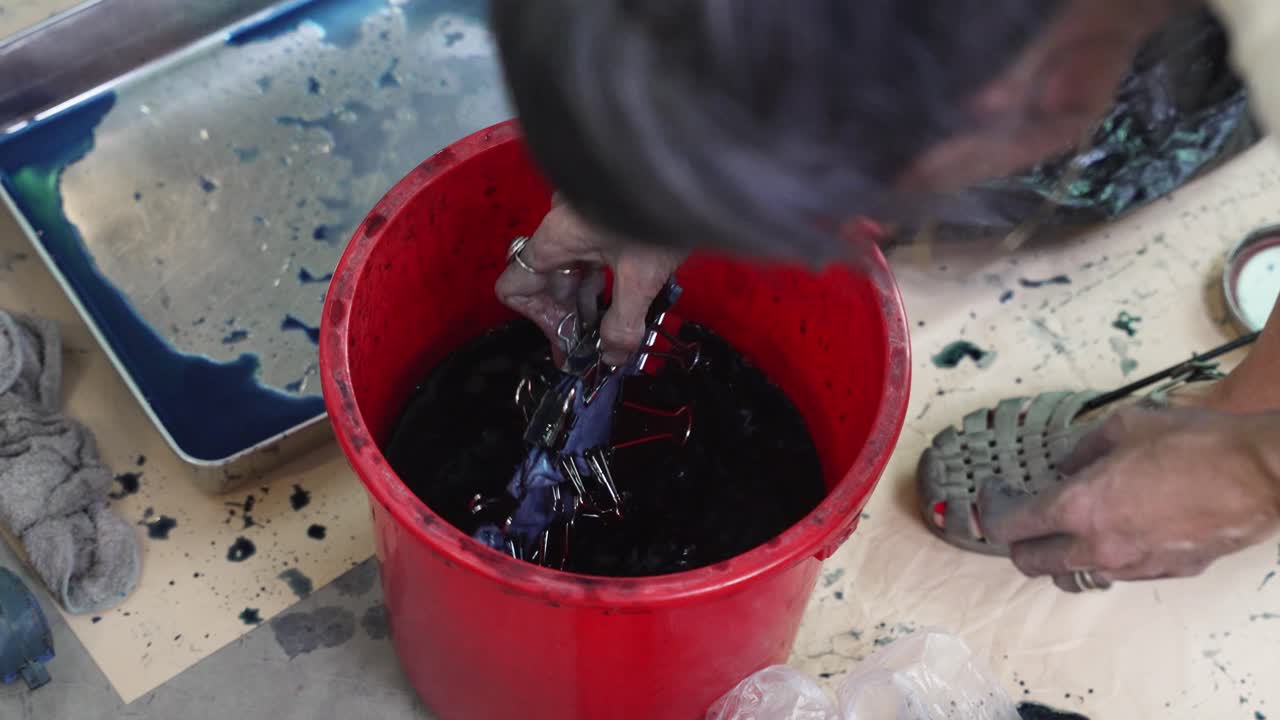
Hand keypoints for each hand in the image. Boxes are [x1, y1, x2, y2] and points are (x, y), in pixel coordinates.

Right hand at [497, 197, 684, 364]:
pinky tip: (628, 296)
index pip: (516, 286)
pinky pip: (593, 252)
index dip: (540, 320)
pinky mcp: (609, 211)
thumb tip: (611, 356)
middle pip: (548, 280)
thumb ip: (623, 322)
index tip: (570, 341)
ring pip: (573, 267)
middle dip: (569, 317)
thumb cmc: (662, 209)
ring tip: (613, 329)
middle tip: (594, 347)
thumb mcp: (642, 277)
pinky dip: (604, 279)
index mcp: (557, 237)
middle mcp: (563, 224)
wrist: (697, 161)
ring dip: (588, 300)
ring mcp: (585, 214)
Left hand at [980, 405, 1279, 591]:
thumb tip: (1067, 464)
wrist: (1262, 475)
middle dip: (1015, 541)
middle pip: (1031, 563)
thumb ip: (1083, 449)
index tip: (991, 494)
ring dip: (1057, 555)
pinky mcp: (1164, 572)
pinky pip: (1115, 573)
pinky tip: (1113, 529)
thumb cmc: (1195, 443)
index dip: (990, 511)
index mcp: (1080, 507)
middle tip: (1019, 515)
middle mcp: (1099, 546)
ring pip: (1072, 575)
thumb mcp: (1125, 425)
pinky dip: (1101, 556)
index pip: (1010, 526)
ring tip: (1063, 527)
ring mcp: (1132, 565)